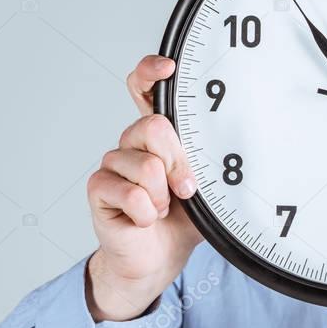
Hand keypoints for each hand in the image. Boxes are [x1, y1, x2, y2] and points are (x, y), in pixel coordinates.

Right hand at [85, 55, 203, 321]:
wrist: (159, 259)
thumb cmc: (184, 220)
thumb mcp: (209, 188)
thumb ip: (211, 163)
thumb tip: (227, 146)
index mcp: (158, 134)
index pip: (144, 88)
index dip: (151, 72)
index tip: (169, 68)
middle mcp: (132, 142)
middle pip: (153, 126)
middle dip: (177, 161)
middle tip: (186, 188)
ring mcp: (113, 164)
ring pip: (146, 165)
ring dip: (163, 195)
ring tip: (163, 208)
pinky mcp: (99, 189)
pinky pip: (130, 193)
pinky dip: (146, 212)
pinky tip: (145, 219)